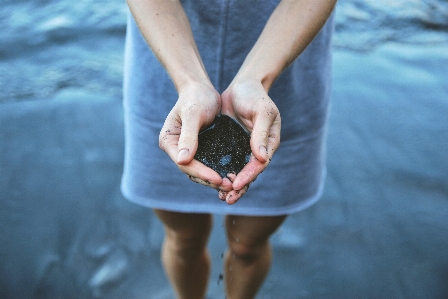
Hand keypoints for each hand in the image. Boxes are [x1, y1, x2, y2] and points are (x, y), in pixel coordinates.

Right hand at [159, 81, 232, 191]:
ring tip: (232, 184)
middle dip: (210, 180)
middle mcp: (176, 149)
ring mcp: (188, 150)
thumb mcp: (193, 115)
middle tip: (229, 186)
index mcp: (169, 142)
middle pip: (192, 171)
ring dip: (215, 179)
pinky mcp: (200, 149)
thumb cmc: (195, 97)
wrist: (202, 88)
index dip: (201, 173)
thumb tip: (182, 160)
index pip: (184, 164)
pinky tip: (232, 175)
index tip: (218, 178)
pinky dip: (219, 170)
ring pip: (200, 171)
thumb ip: (188, 136)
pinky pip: (208, 164)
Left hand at [220, 79, 280, 203]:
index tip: (237, 184)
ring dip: (231, 186)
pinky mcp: (231, 146)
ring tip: (222, 198)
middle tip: (228, 199)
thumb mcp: (262, 111)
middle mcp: (257, 149)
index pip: (259, 164)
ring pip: (238, 171)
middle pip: (250, 173)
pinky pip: (227, 163)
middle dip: (240, 187)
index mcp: (268, 143)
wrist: (242, 85)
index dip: (249, 175)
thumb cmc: (255, 96)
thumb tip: (262, 158)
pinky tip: (212, 182)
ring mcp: (244, 148)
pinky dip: (222, 173)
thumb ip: (261, 133)